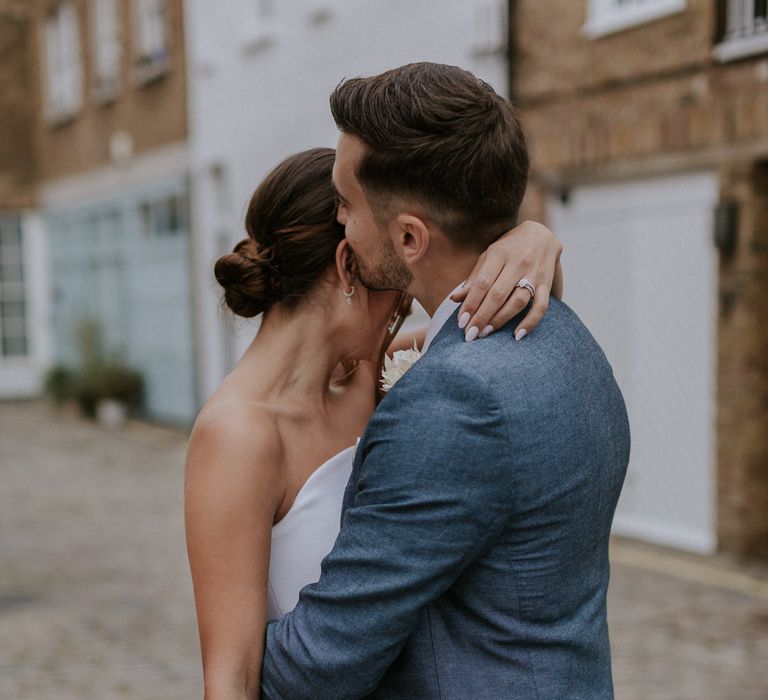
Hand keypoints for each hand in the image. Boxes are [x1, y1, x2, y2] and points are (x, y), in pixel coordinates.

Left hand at [451, 221, 562, 340]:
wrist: (542, 235)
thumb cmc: (509, 248)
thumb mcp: (489, 255)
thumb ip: (474, 278)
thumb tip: (454, 299)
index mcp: (499, 254)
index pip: (482, 282)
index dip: (471, 303)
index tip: (461, 322)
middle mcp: (517, 263)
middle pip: (498, 294)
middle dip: (482, 316)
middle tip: (470, 334)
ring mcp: (534, 274)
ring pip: (517, 301)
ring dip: (500, 320)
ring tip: (486, 333)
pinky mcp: (547, 284)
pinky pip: (541, 306)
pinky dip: (530, 322)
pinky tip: (517, 335)